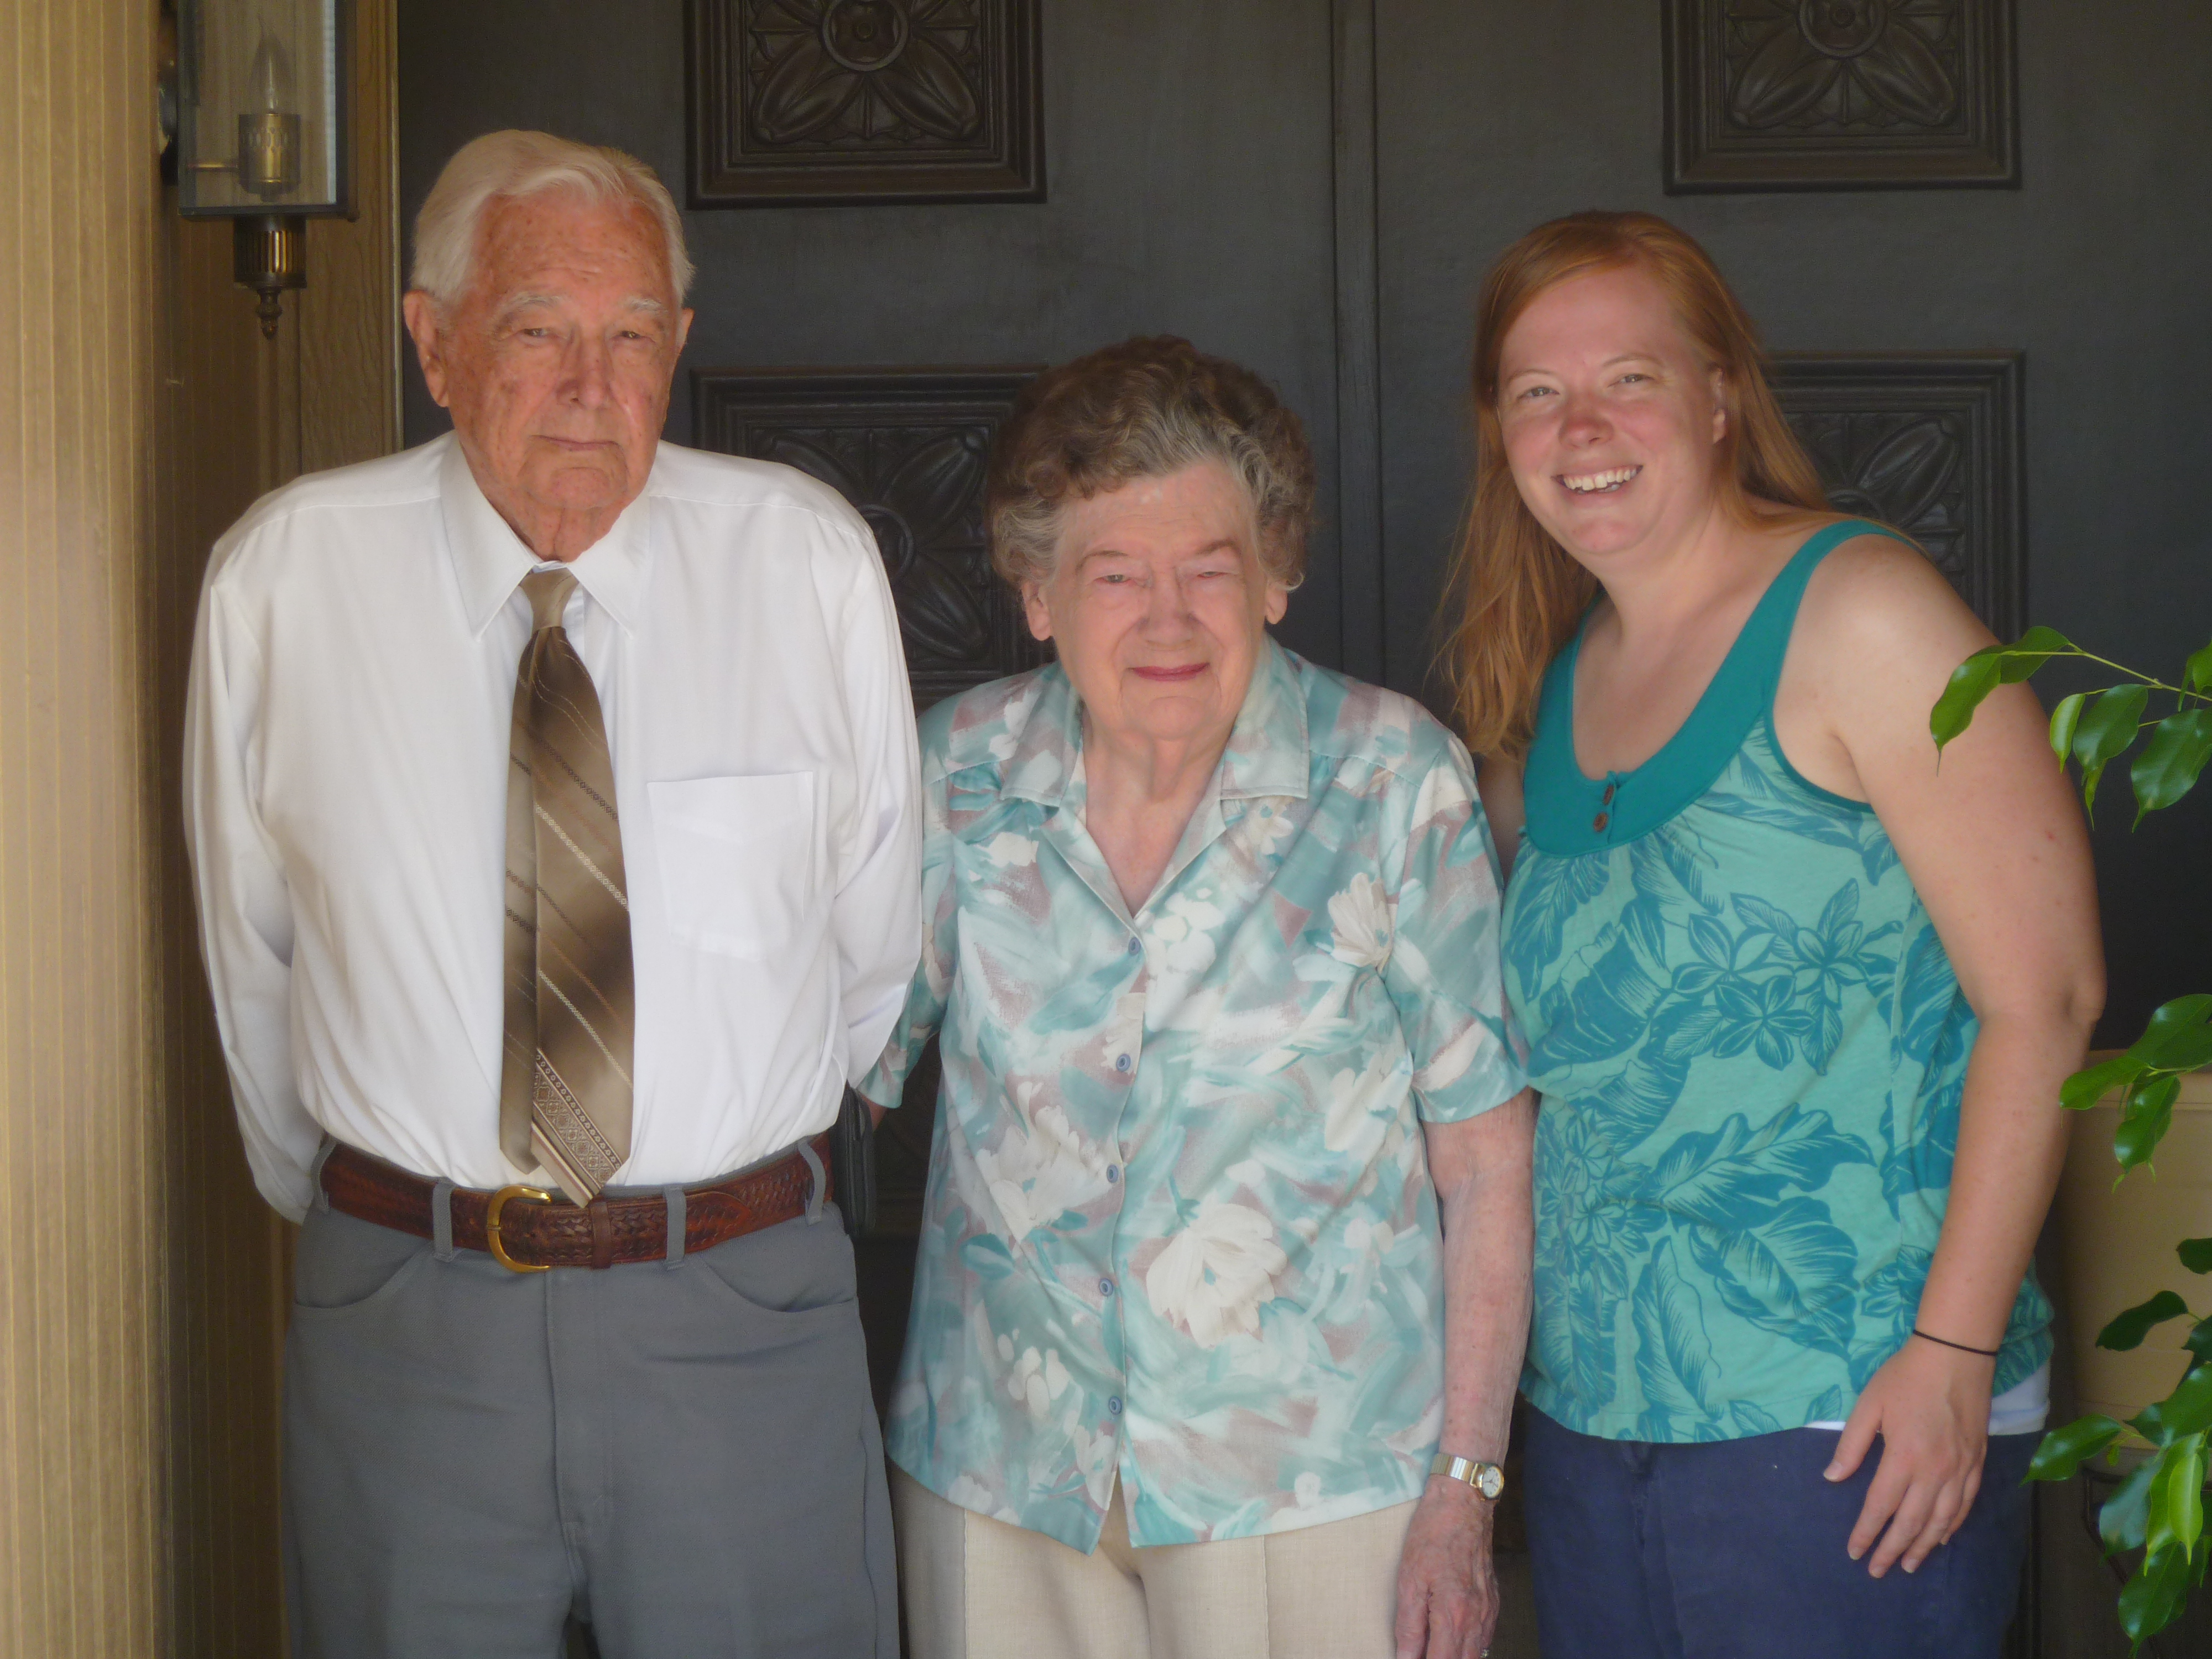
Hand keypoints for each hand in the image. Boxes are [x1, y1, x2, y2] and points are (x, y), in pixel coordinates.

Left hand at [1393, 1477, 1497, 1658]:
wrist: (1463, 1504)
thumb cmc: (1432, 1536)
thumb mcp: (1409, 1580)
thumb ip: (1409, 1625)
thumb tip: (1405, 1658)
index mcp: (1453, 1615)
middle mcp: (1476, 1618)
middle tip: (1423, 1653)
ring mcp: (1488, 1610)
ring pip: (1477, 1654)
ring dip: (1458, 1656)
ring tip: (1436, 1647)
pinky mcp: (1493, 1600)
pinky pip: (1485, 1637)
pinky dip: (1470, 1645)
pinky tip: (1455, 1638)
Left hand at [1825, 1337, 1992, 1576]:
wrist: (1955, 1357)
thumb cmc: (1905, 1377)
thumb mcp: (1869, 1405)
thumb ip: (1851, 1445)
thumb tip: (1833, 1477)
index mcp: (1903, 1457)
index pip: (1880, 1505)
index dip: (1866, 1532)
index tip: (1855, 1552)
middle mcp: (1934, 1471)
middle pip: (1911, 1522)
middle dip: (1892, 1548)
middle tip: (1878, 1570)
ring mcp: (1960, 1470)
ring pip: (1941, 1520)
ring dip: (1923, 1546)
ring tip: (1908, 1564)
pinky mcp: (1976, 1463)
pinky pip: (1964, 1505)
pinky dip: (1951, 1526)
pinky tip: (1941, 1538)